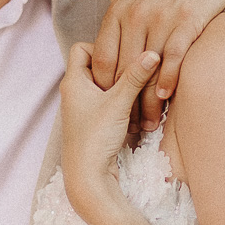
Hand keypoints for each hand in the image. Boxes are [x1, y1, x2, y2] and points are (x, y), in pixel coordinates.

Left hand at [61, 43, 158, 220]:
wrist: (88, 177)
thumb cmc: (95, 138)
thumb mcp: (118, 103)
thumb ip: (135, 77)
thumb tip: (152, 54)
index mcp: (72, 81)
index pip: (82, 48)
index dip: (102, 48)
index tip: (122, 57)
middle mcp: (73, 92)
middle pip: (96, 66)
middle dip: (116, 68)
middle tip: (133, 73)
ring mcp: (82, 107)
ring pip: (104, 85)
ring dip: (120, 87)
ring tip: (137, 92)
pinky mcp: (92, 121)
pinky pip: (106, 101)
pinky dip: (120, 101)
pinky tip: (134, 108)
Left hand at [91, 0, 224, 131]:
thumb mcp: (137, 1)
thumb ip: (122, 29)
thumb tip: (111, 63)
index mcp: (118, 12)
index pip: (102, 58)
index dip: (104, 88)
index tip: (109, 108)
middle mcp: (135, 15)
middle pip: (122, 69)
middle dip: (125, 102)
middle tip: (130, 124)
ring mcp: (160, 19)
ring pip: (146, 70)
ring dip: (147, 101)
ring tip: (149, 121)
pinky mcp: (185, 22)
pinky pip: (172, 58)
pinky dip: (168, 80)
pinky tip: (165, 97)